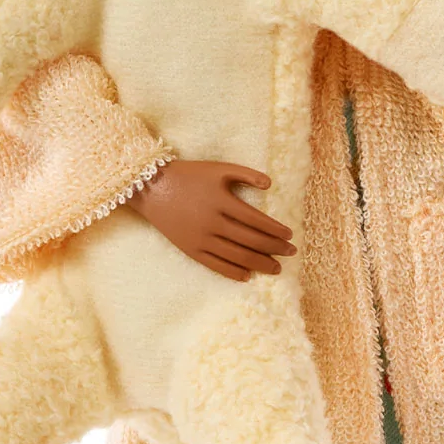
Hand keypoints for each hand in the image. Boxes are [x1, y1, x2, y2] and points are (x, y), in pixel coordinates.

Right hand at [127, 160, 295, 281]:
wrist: (152, 188)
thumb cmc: (190, 175)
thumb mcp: (218, 168)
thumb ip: (245, 173)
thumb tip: (270, 184)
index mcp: (222, 201)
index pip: (257, 221)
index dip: (276, 230)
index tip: (290, 236)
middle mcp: (213, 222)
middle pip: (251, 241)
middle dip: (274, 249)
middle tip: (291, 253)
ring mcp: (201, 238)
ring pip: (237, 256)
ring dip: (260, 264)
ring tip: (276, 268)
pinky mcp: (191, 250)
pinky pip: (216, 265)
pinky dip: (234, 272)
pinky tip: (248, 275)